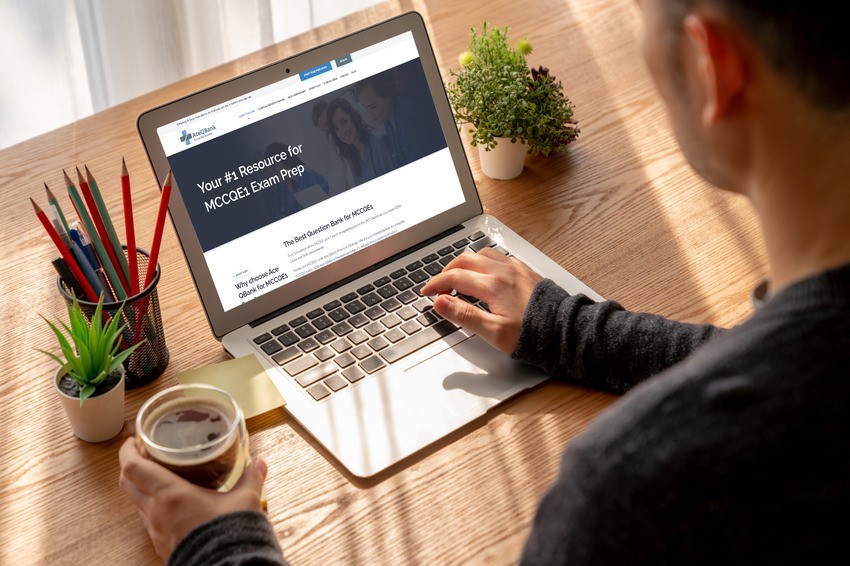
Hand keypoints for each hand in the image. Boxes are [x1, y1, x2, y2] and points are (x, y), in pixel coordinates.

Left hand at [118, 436, 266, 560]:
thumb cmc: (229, 533)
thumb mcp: (245, 500)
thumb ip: (251, 478)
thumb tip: (259, 463)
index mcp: (170, 494)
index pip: (133, 467)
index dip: (127, 450)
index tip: (134, 440)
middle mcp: (156, 511)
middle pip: (127, 483)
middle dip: (130, 464)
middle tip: (143, 453)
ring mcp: (155, 530)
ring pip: (136, 502)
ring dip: (140, 486)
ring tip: (157, 475)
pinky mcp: (161, 544)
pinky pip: (148, 520)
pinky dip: (151, 505)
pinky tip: (170, 503)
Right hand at [419, 247, 541, 352]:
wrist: (565, 331)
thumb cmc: (533, 335)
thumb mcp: (493, 332)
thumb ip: (464, 315)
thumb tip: (441, 302)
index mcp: (493, 285)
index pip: (454, 277)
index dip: (436, 284)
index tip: (427, 292)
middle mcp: (503, 271)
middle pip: (465, 260)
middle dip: (447, 271)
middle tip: (438, 286)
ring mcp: (515, 268)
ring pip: (482, 254)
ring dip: (465, 263)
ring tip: (458, 279)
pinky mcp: (525, 270)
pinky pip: (498, 257)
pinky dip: (483, 262)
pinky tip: (483, 274)